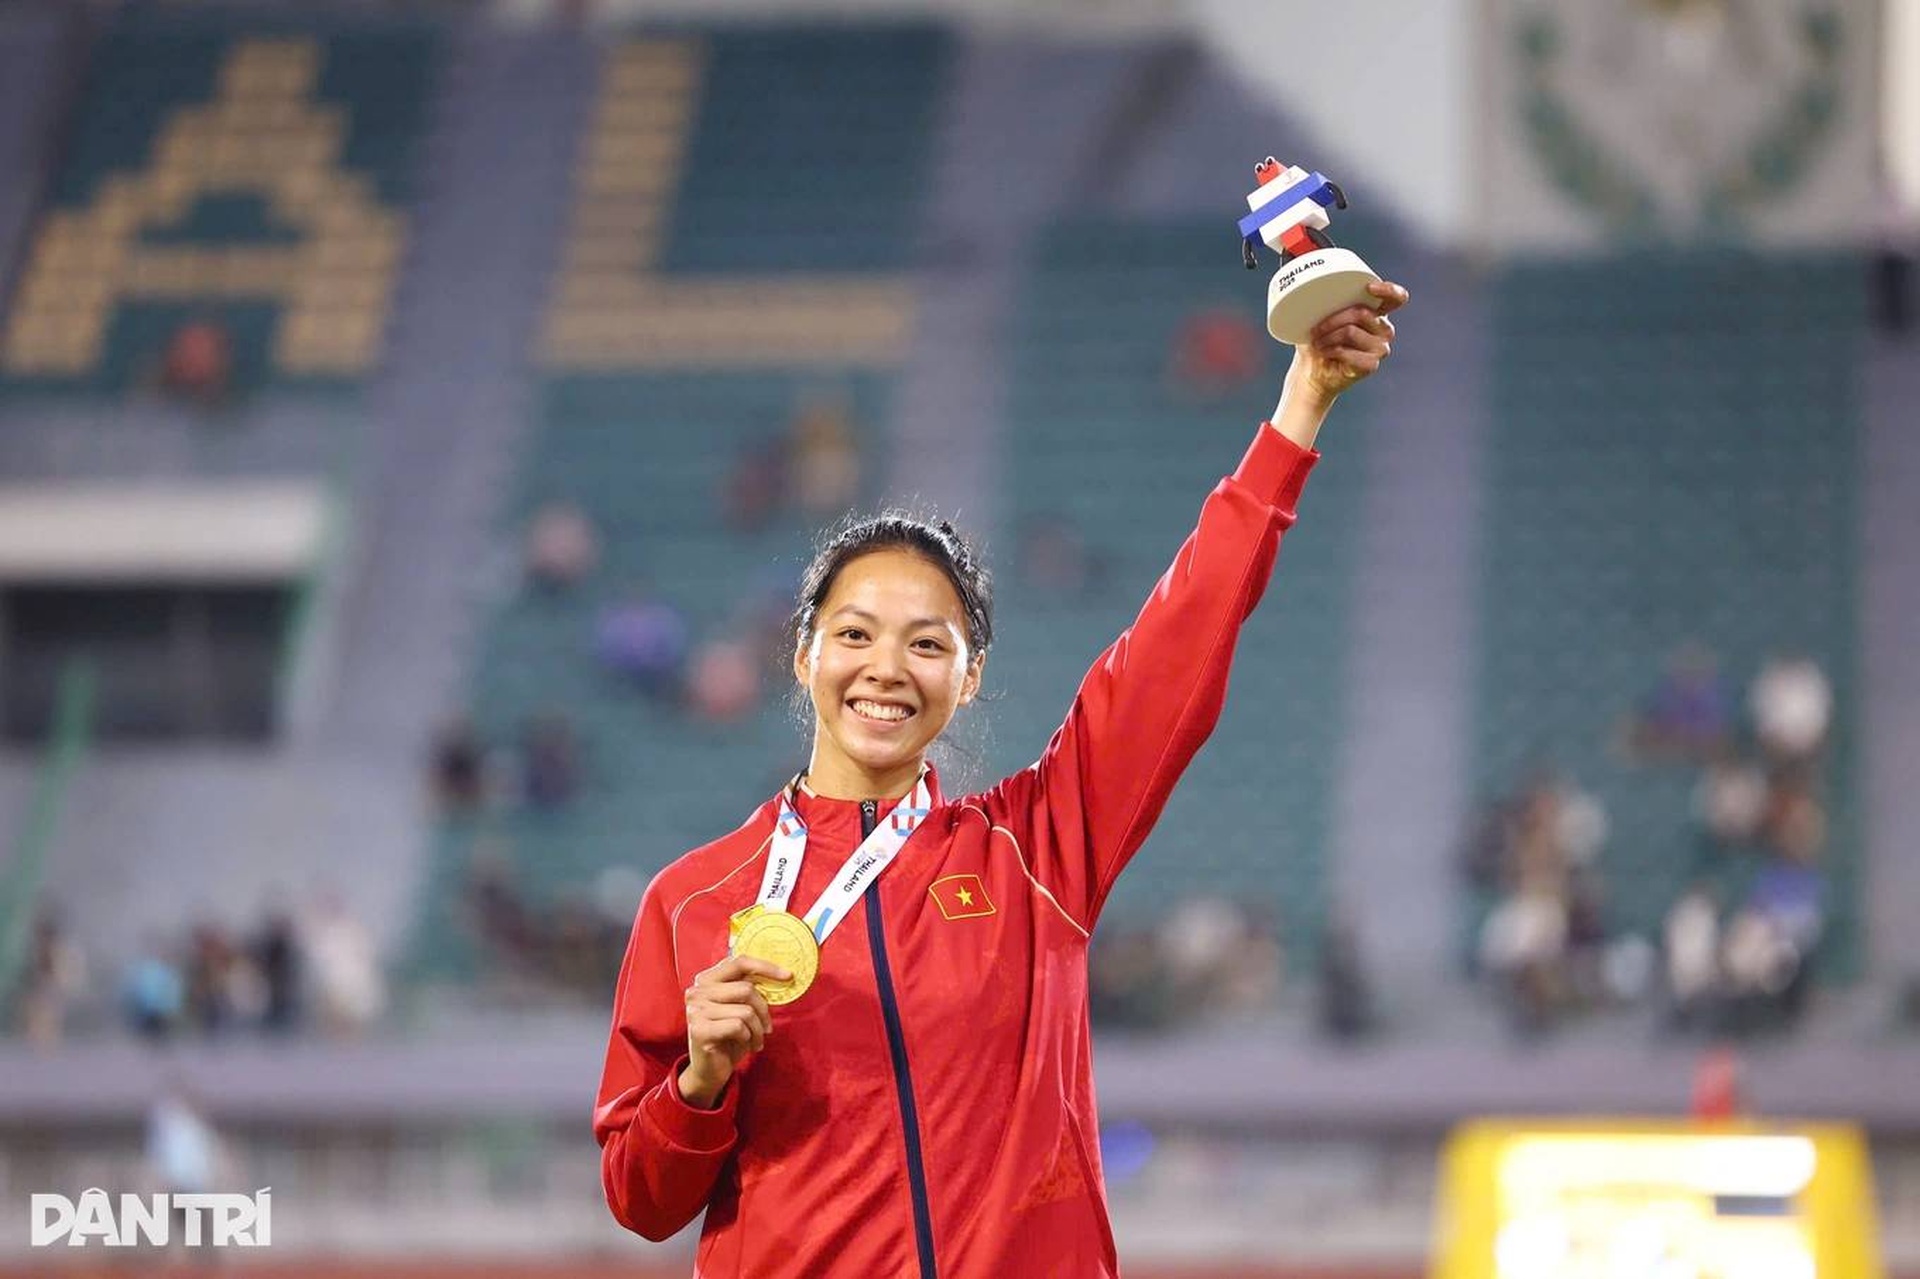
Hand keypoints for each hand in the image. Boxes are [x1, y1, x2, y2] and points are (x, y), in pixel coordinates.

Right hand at [678, 954, 787, 1108]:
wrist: (709, 1070)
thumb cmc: (728, 1036)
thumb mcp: (739, 1007)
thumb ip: (749, 988)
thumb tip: (781, 974)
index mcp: (706, 980)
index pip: (739, 962)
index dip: (766, 967)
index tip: (788, 976)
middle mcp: (697, 991)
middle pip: (746, 989)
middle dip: (764, 1010)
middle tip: (767, 1027)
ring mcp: (696, 1010)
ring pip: (745, 1011)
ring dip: (758, 1029)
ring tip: (756, 1040)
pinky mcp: (699, 1030)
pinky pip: (738, 1027)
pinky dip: (749, 1038)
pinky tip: (746, 1046)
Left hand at [1287, 280, 1409, 408]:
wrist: (1311, 371)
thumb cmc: (1319, 340)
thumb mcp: (1321, 316)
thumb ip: (1329, 302)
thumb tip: (1315, 291)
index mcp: (1377, 312)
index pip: (1396, 298)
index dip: (1388, 290)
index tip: (1369, 288)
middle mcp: (1383, 329)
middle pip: (1362, 313)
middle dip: (1333, 319)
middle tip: (1316, 329)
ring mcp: (1380, 348)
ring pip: (1351, 331)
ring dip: (1328, 336)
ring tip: (1318, 342)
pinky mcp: (1371, 364)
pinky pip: (1347, 351)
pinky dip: (1330, 351)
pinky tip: (1325, 352)